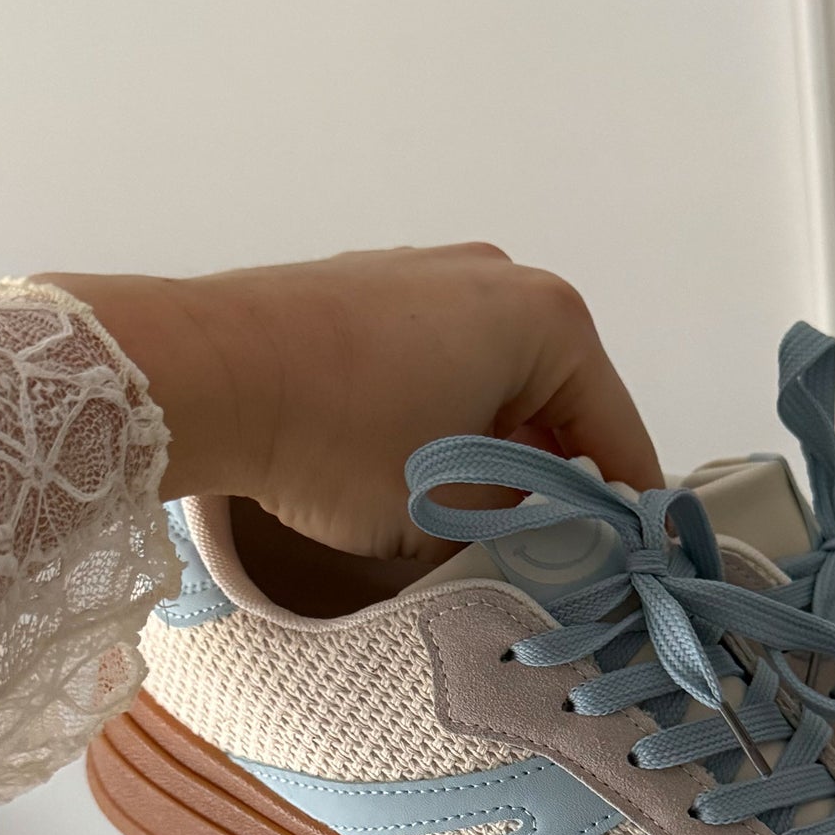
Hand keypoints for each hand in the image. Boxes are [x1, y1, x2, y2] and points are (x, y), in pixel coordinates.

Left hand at [36, 245, 661, 563]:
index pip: (616, 434)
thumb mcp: (455, 508)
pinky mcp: (369, 286)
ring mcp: (430, 272)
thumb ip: (526, 518)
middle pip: (558, 401)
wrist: (203, 374)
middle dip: (555, 476)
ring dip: (494, 448)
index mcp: (548, 322)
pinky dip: (443, 415)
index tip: (630, 562)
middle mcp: (500, 278)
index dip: (625, 511)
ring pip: (494, 382)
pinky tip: (413, 468)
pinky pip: (437, 362)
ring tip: (473, 518)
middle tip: (549, 550)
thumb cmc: (342, 441)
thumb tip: (545, 520)